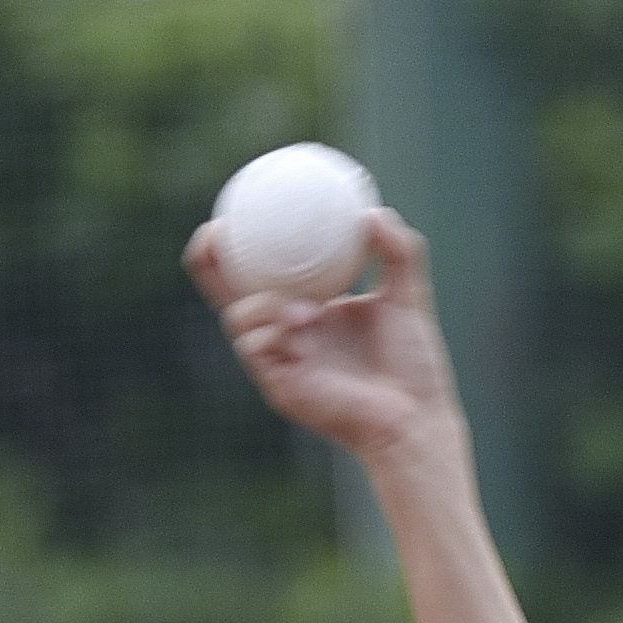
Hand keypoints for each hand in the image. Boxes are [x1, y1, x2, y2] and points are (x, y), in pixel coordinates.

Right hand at [188, 207, 456, 463]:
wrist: (415, 416)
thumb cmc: (412, 363)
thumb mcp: (407, 296)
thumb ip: (397, 250)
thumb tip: (371, 212)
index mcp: (309, 307)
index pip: (265, 269)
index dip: (241, 240)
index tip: (239, 206)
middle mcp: (286, 332)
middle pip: (228, 291)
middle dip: (207, 259)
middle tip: (214, 233)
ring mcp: (279, 360)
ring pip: (238, 318)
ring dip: (261, 303)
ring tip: (305, 309)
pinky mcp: (278, 386)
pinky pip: (255, 348)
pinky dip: (271, 330)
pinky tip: (300, 326)